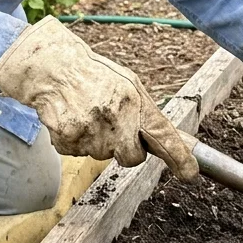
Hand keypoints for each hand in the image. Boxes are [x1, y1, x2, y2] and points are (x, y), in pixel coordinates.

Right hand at [0, 17, 197, 180]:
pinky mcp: (68, 140)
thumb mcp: (127, 83)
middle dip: (126, 150)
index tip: (189, 173)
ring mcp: (90, 131)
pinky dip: (75, 141)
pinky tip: (72, 119)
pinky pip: (78, 153)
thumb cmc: (94, 75)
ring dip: (97, 141)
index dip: (179, 157)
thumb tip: (166, 139)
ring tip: (87, 114)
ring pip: (102, 155)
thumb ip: (144, 111)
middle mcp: (114, 118)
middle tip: (114, 129)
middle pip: (131, 158)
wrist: (53, 69)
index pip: (163, 135)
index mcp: (133, 101)